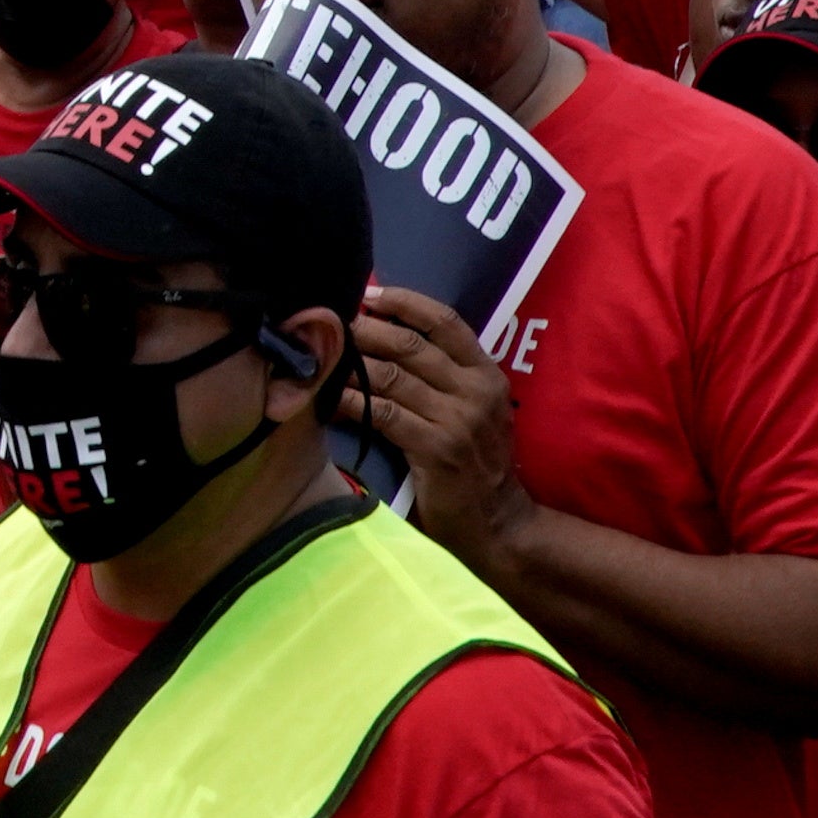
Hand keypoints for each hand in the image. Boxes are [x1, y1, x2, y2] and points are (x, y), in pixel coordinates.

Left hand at [353, 286, 530, 578]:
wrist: (498, 524)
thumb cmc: (474, 462)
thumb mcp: (471, 409)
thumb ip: (440, 375)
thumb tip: (382, 331)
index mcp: (486, 374)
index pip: (445, 321)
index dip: (404, 301)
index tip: (366, 293)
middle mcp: (476, 390)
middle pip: (410, 344)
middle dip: (364, 329)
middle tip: (328, 322)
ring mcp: (458, 419)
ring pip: (392, 375)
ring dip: (350, 363)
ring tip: (320, 355)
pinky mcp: (437, 448)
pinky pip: (383, 412)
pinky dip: (351, 401)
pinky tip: (328, 398)